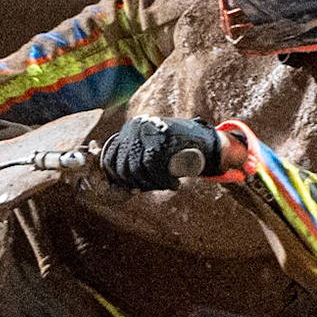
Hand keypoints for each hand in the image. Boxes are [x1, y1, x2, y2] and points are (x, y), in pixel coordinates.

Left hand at [100, 115, 225, 190]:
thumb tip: (114, 185)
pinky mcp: (162, 139)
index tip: (131, 188)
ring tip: (166, 186)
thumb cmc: (176, 149)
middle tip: (151, 189)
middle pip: (123, 166)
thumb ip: (135, 157)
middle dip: (136, 184)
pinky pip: (152, 167)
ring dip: (151, 184)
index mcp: (129, 129)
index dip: (118, 178)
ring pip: (137, 169)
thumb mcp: (152, 147)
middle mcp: (135, 128)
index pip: (111, 158)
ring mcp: (148, 132)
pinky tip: (173, 184)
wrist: (205, 140)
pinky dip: (162, 181)